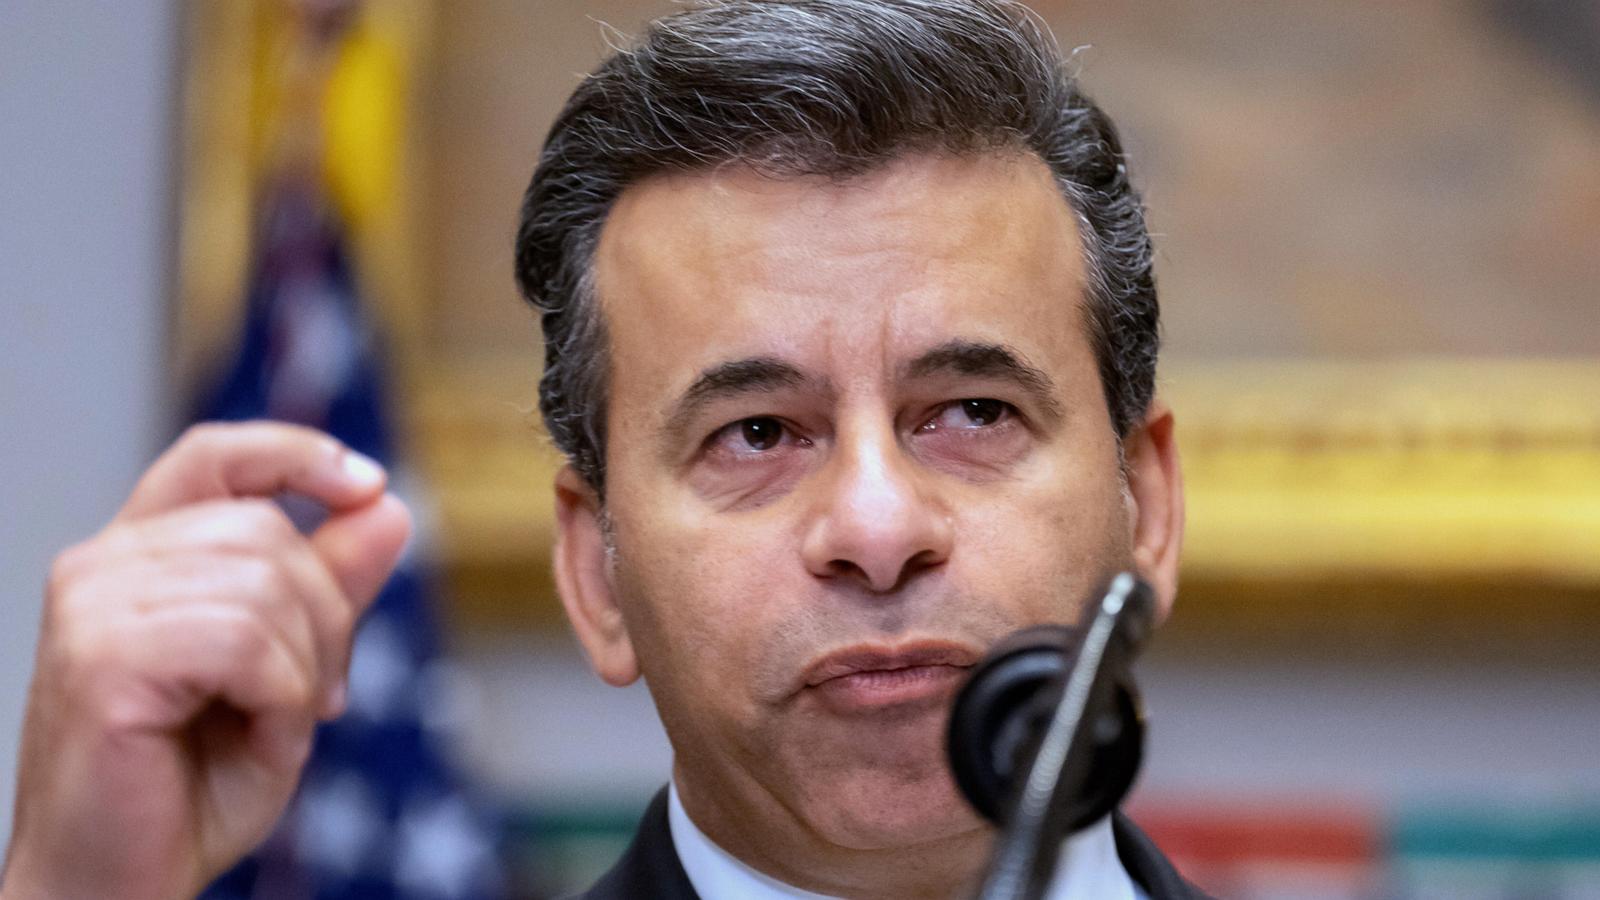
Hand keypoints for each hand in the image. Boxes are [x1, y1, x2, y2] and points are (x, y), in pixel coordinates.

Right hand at [0, 422, 411, 899]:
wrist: (116, 886)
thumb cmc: (189, 788)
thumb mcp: (289, 672)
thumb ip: (331, 588)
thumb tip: (389, 507)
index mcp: (139, 557)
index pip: (214, 457)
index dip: (296, 453)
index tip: (368, 485)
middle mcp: (102, 565)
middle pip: (268, 532)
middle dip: (326, 616)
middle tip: (314, 698)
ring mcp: (93, 606)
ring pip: (265, 584)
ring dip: (302, 668)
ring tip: (272, 726)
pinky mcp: (101, 657)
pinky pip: (245, 641)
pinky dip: (280, 696)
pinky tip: (257, 736)